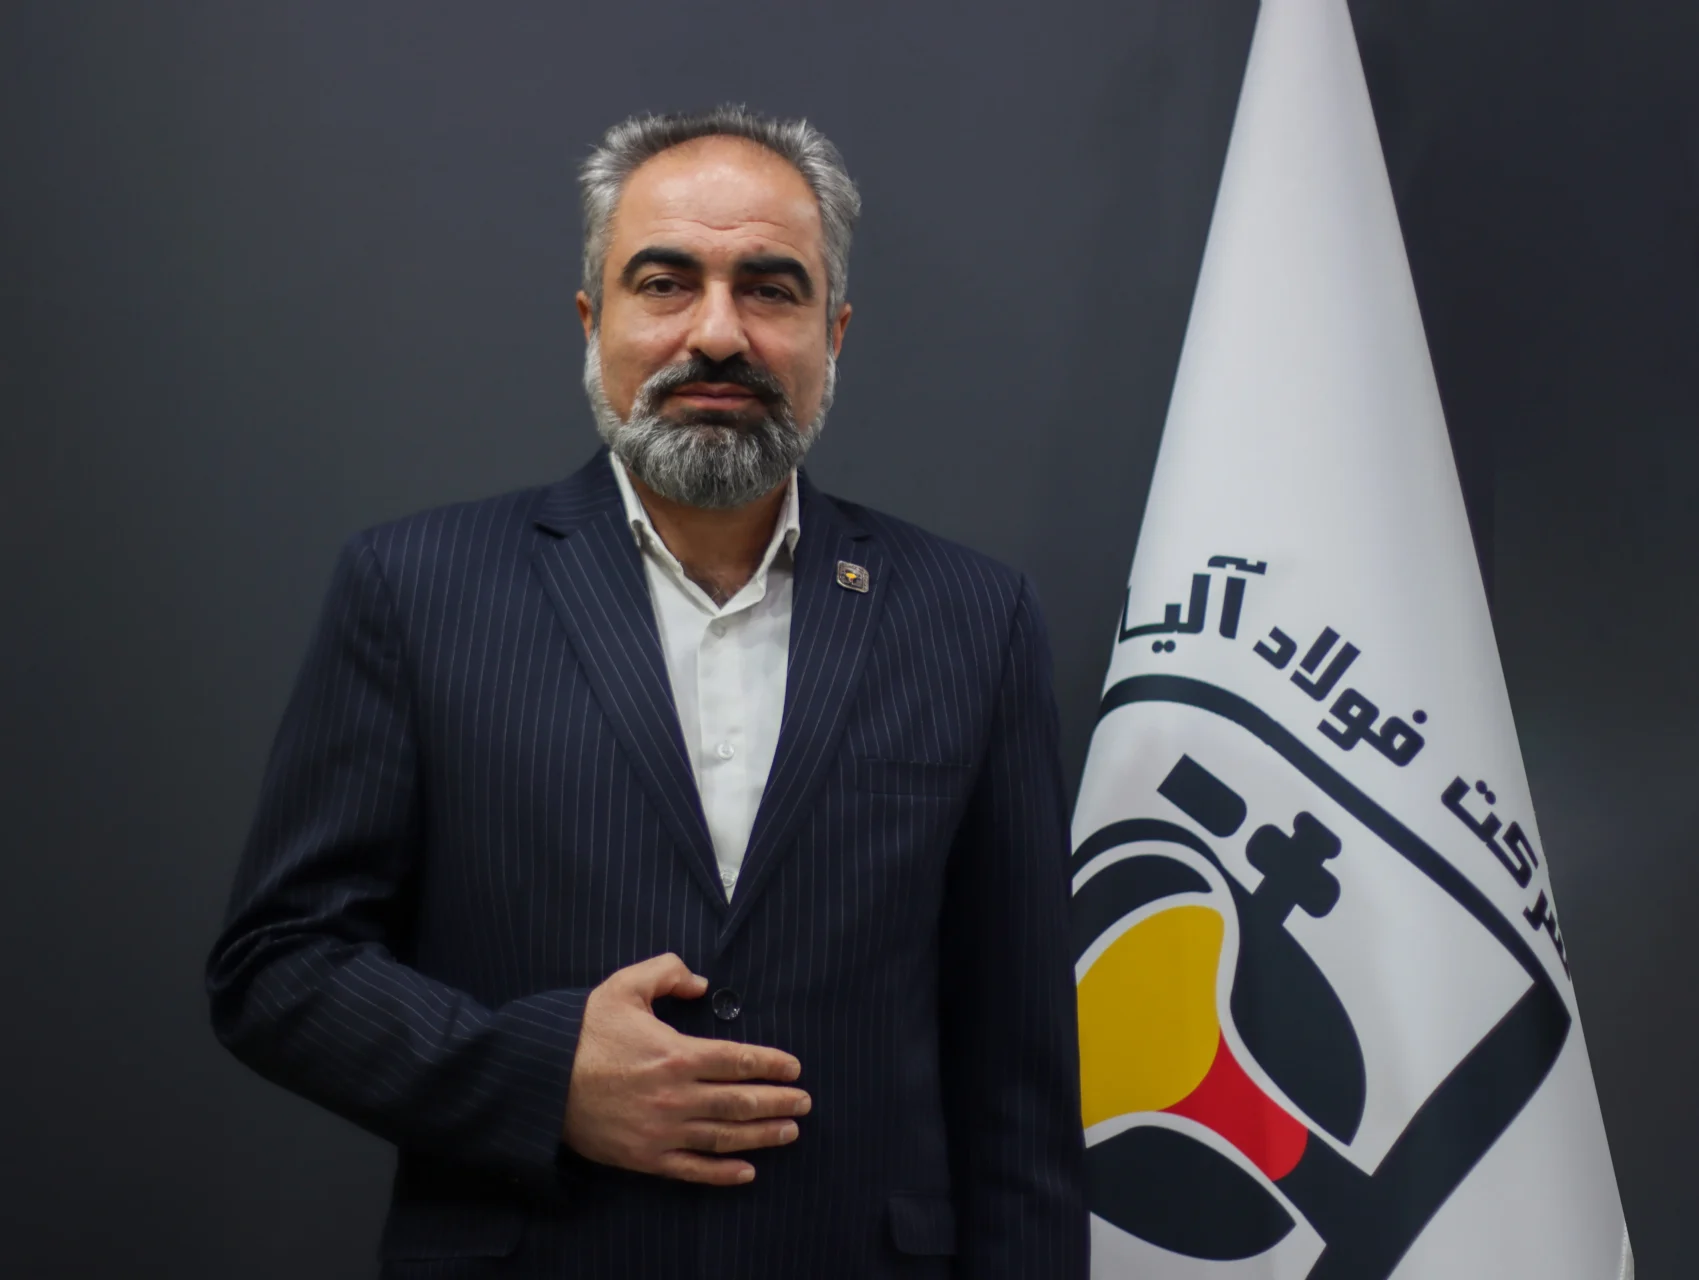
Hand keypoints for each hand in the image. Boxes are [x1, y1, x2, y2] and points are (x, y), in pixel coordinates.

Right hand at [562, 953, 809, 1184]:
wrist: (540, 1081)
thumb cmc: (583, 1033)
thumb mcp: (623, 986)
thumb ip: (667, 973)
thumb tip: (700, 982)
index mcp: (676, 1054)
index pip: (738, 1060)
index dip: (771, 1065)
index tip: (793, 1068)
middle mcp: (676, 1096)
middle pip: (741, 1102)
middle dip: (778, 1102)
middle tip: (804, 1102)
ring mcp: (662, 1131)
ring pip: (725, 1137)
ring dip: (762, 1135)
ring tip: (789, 1132)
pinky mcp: (645, 1157)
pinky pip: (692, 1170)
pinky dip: (722, 1173)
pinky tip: (747, 1171)